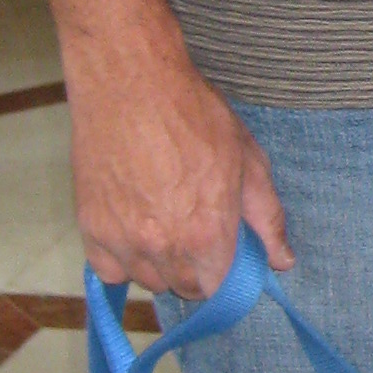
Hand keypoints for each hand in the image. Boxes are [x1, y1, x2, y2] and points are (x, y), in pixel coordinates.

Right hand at [64, 39, 292, 297]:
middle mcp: (163, 247)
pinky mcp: (90, 229)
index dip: (226, 273)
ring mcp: (122, 241)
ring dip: (160, 264)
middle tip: (196, 228)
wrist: (130, 83)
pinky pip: (108, 270)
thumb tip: (282, 261)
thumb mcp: (247, 160)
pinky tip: (133, 227)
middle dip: (197, 268)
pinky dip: (122, 258)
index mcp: (207, 234)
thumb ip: (267, 218)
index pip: (219, 289)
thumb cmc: (193, 115)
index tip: (225, 251)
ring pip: (148, 280)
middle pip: (184, 288)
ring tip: (165, 221)